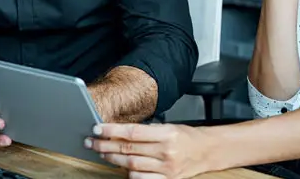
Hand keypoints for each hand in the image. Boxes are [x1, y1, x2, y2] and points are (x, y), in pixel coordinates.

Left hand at [85, 123, 212, 178]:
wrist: (207, 151)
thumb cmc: (187, 137)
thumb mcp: (168, 127)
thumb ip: (145, 131)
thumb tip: (118, 132)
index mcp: (166, 134)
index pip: (132, 132)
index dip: (112, 130)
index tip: (97, 129)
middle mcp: (166, 152)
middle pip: (128, 149)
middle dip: (106, 145)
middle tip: (92, 142)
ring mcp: (166, 168)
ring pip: (132, 165)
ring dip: (114, 159)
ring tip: (103, 153)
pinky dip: (129, 174)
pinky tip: (122, 168)